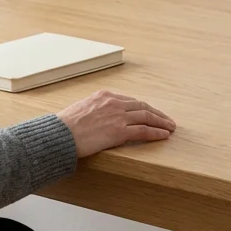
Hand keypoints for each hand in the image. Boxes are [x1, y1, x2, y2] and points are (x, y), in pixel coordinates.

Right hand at [56, 90, 176, 157]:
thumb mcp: (81, 110)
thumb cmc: (65, 126)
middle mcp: (113, 102)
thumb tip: (101, 119)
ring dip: (161, 122)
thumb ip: (95, 111)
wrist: (59, 134)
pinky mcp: (119, 131)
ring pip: (146, 116)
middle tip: (167, 120)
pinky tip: (164, 135)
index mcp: (104, 95)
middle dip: (156, 113)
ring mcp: (118, 116)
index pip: (130, 100)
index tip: (150, 112)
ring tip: (170, 128)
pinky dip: (156, 132)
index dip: (143, 107)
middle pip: (142, 106)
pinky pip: (143, 131)